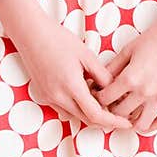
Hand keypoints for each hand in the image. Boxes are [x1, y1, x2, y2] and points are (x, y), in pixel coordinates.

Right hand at [9, 6, 133, 131]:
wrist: (30, 33)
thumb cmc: (59, 39)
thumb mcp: (86, 55)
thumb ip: (102, 76)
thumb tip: (114, 91)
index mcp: (71, 86)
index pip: (96, 115)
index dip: (113, 121)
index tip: (126, 122)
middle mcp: (58, 97)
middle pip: (86, 120)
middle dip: (105, 121)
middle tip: (120, 116)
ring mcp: (49, 97)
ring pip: (75, 116)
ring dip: (90, 115)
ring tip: (104, 103)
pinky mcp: (44, 95)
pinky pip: (64, 109)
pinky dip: (78, 108)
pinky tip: (86, 96)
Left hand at [88, 13, 156, 134]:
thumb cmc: (154, 37)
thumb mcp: (128, 50)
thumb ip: (112, 67)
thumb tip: (98, 82)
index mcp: (130, 78)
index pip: (106, 99)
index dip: (98, 99)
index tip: (98, 96)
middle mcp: (145, 91)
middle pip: (120, 113)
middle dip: (112, 110)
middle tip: (111, 106)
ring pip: (141, 123)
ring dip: (131, 122)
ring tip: (127, 116)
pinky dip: (151, 125)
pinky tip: (144, 121)